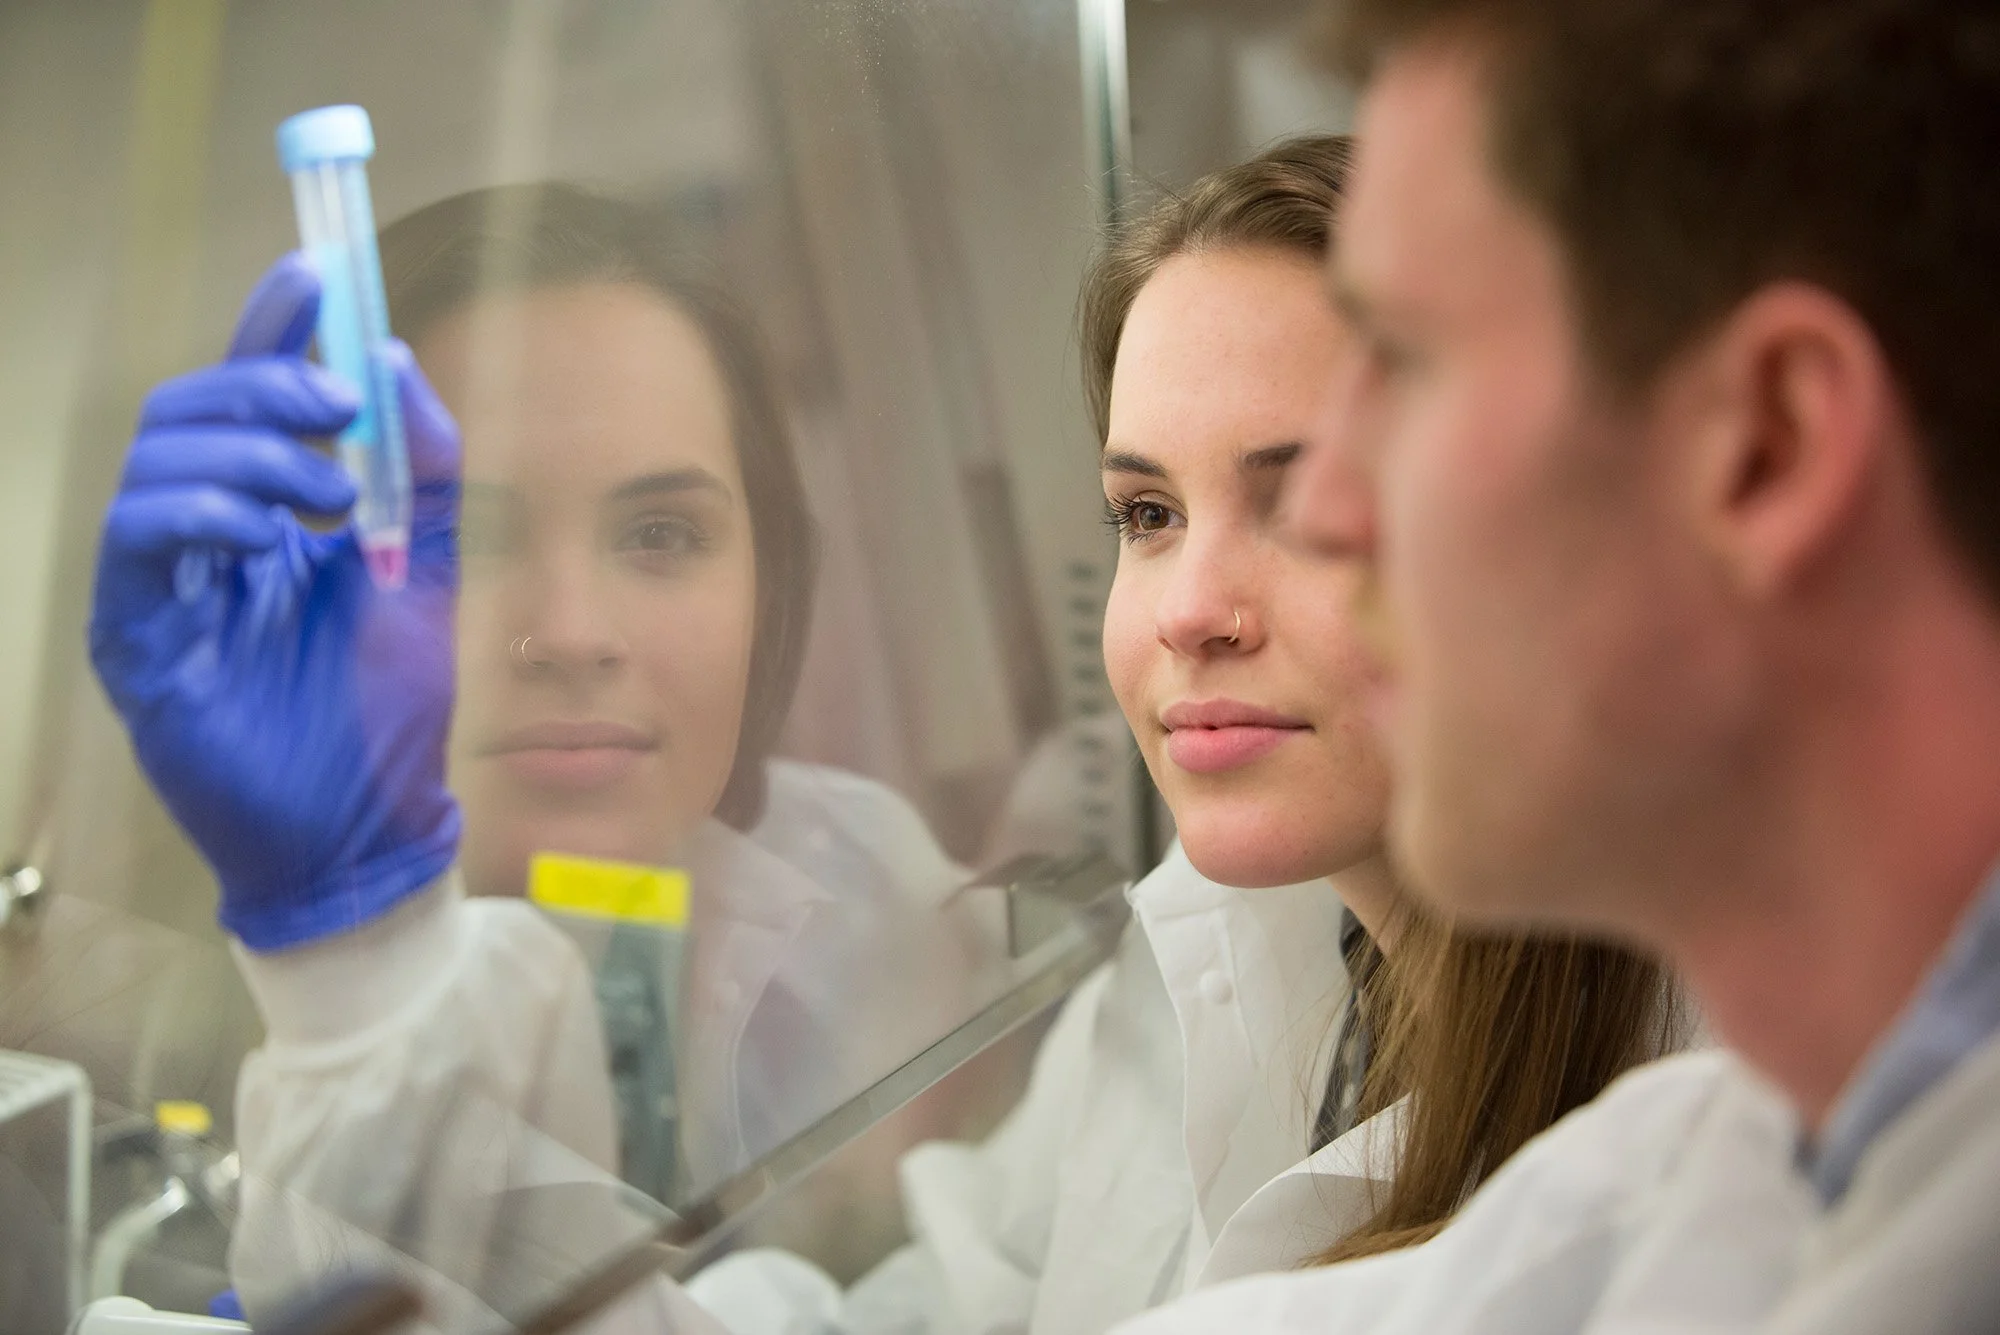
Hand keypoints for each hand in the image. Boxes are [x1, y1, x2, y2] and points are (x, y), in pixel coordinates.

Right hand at [89, 253, 462, 951]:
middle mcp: (205, 538)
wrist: (370, 824)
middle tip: (340, 404)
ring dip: (247, 448)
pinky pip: (137, 540)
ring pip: (158, 460)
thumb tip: (402, 362)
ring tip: (324, 489)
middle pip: (191, 410)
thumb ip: (421, 471)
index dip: (273, 325)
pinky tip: (263, 529)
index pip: (250, 397)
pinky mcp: (137, 637)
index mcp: (268, 514)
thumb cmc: (388, 707)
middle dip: (265, 381)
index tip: (318, 271)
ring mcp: (165, 586)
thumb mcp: (424, 568)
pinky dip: (199, 509)